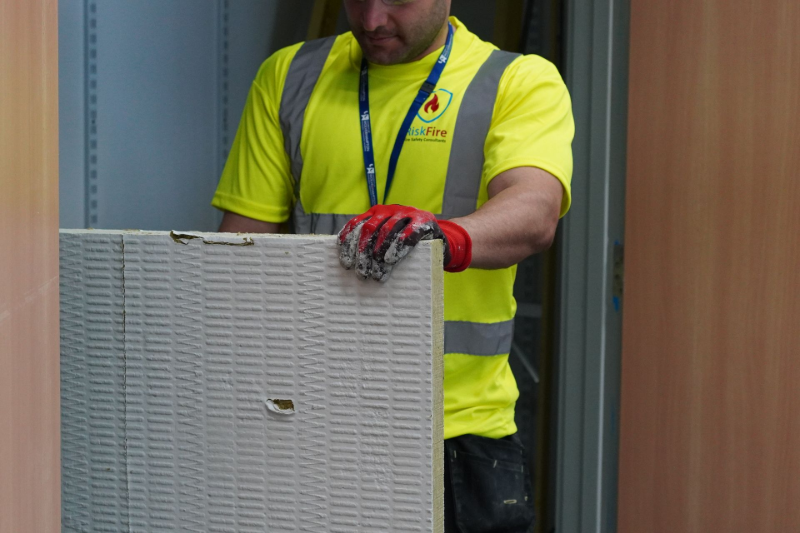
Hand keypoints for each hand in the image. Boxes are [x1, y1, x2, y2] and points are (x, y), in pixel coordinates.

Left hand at [338, 204, 471, 281]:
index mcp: (375, 213)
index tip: (346, 263)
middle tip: (362, 274)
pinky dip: (398, 246)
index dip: (349, 243)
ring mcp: (407, 212)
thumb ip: (371, 247)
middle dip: (362, 253)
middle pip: (369, 229)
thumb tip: (351, 266)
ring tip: (376, 273)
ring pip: (387, 230)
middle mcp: (389, 210)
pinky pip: (409, 233)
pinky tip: (390, 260)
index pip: (356, 225)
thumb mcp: (386, 243)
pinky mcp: (424, 220)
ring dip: (379, 253)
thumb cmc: (406, 246)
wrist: (439, 241)